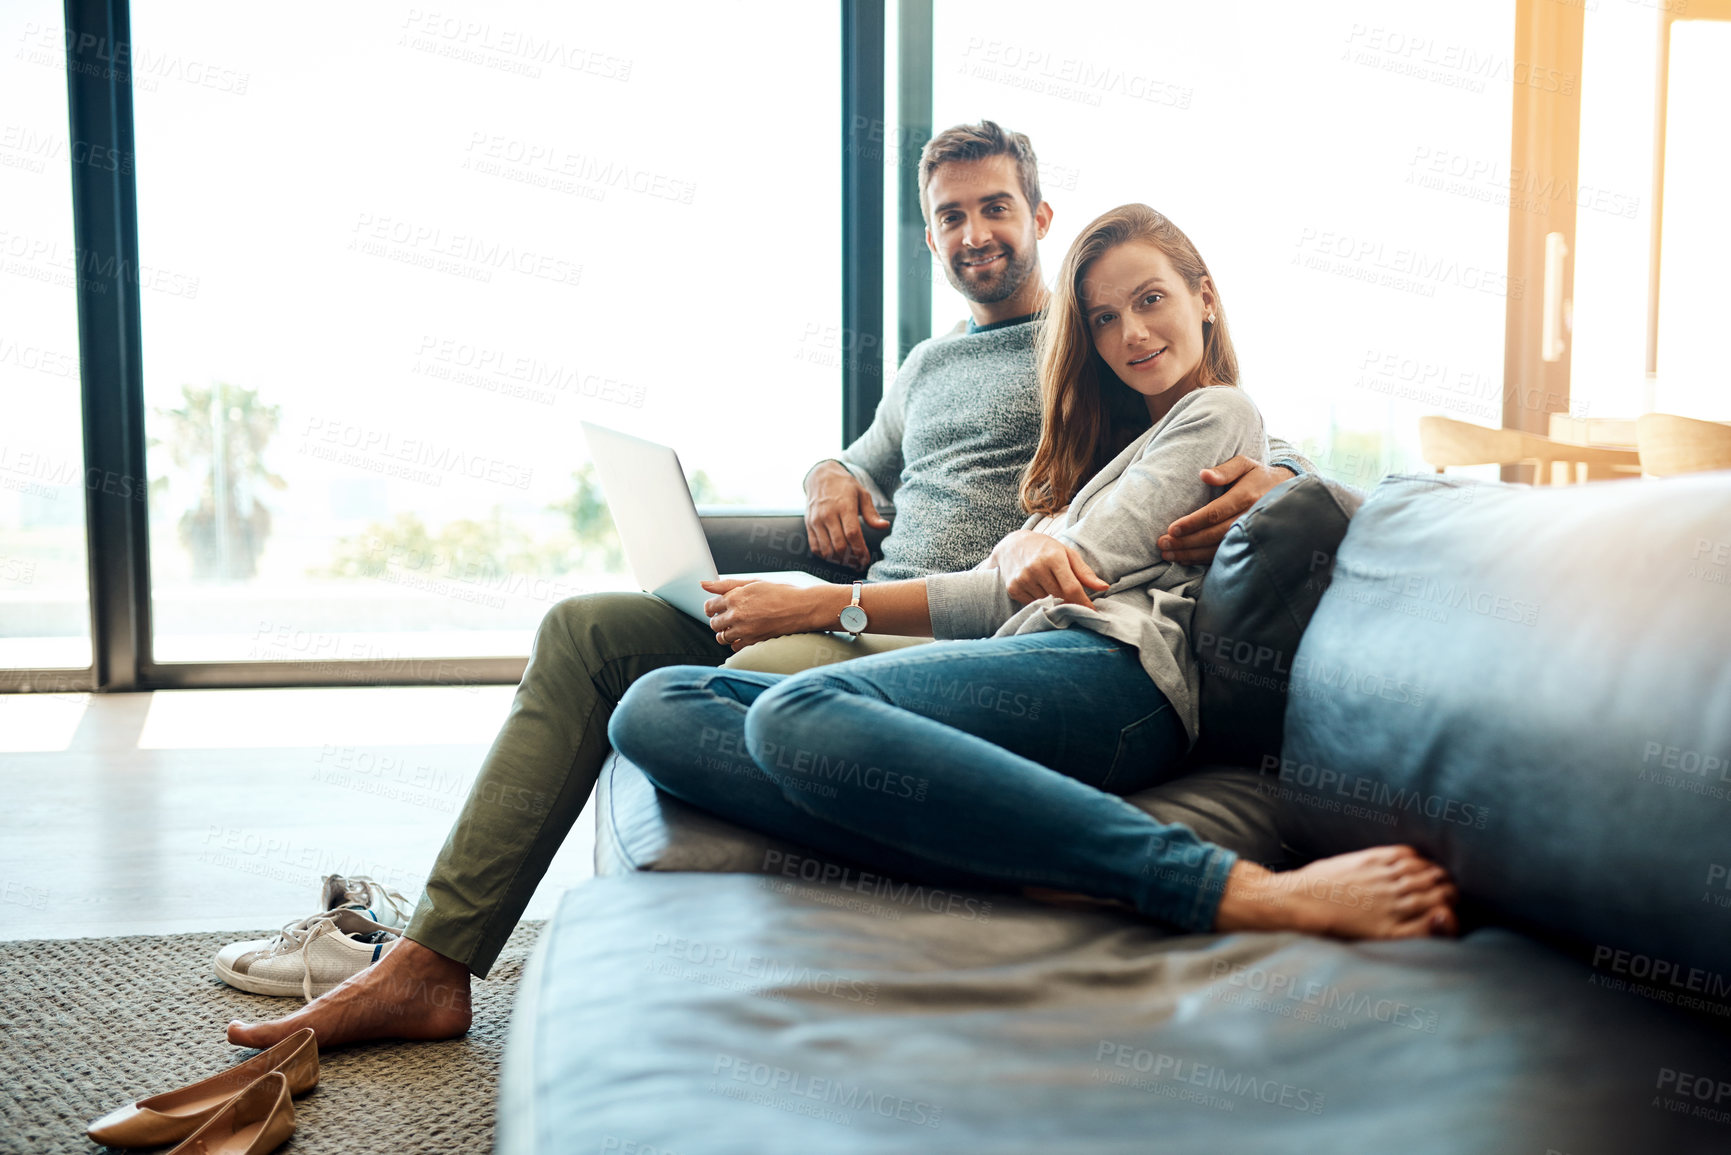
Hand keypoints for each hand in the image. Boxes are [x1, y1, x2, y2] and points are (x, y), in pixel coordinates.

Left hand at [701, 579, 836, 651]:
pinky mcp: (753, 642)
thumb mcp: (753, 583)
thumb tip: (703, 584)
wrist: (802, 608)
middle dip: (718, 620)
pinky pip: (734, 647)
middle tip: (730, 616)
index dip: (712, 607)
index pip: (709, 606)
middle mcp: (737, 615)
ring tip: (736, 626)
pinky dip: (736, 642)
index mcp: (735, 597)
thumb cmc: (780, 592)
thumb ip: (726, 584)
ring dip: (725, 632)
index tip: (718, 607)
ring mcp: (745, 630)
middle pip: (713, 623)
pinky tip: (745, 634)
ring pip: (721, 637)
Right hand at [804, 461, 889, 569]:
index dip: (860, 550)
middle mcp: (828, 514)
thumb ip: (872, 513)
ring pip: (826, 550)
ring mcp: (816, 520)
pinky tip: (835, 556)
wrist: (821, 476)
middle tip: (859, 563)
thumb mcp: (862, 494)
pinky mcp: (808, 525)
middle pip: (839, 545)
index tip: (866, 559)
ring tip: (849, 561)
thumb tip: (884, 526)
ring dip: (839, 560)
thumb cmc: (845, 486)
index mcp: (844, 506)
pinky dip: (825, 556)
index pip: (852, 534)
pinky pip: (815, 547)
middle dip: (851, 559)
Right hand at [985, 530, 1108, 607]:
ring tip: (1049, 585)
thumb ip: (1085, 572)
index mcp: (1053, 557)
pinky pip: (1033, 603)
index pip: (1072, 588)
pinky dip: (1039, 600)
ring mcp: (1023, 579)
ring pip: (1047, 602)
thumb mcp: (1067, 554)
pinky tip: (1037, 587)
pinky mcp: (1013, 588)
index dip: (1084, 603)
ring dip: (1053, 599)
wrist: (1012, 545)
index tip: (1092, 611)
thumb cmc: (1045, 549)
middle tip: (1071, 596)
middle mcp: (1036, 568)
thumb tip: (1103, 587)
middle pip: (1060, 597)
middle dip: (1069, 600)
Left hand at [1158, 456, 1294, 564]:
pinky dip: (1202, 559)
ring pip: (1218, 548)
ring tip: (1168, 554)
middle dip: (1187, 541)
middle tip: (1163, 544)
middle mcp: (1250, 517)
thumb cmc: (1258, 475)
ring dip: (1191, 554)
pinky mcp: (1248, 543)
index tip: (1172, 529)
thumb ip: (1225, 469)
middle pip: (1214, 534)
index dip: (1193, 522)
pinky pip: (1224, 554)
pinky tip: (1184, 559)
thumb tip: (1203, 474)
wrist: (1288, 493)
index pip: (1216, 513)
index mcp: (1246, 496)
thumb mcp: (1245, 464)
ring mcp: (1251, 533)